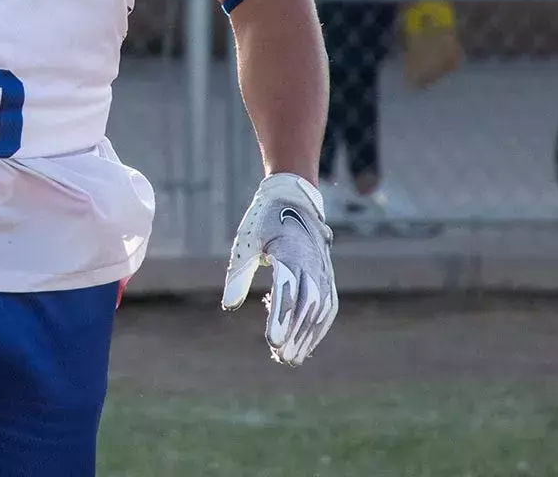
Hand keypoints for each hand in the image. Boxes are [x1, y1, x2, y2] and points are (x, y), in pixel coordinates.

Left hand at [221, 172, 337, 366]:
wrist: (294, 199)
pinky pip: (328, 305)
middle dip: (296, 333)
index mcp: (289, 251)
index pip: (287, 290)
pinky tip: (306, 345)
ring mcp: (322, 269)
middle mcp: (310, 262)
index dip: (281, 318)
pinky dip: (319, 328)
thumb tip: (229, 306)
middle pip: (307, 304)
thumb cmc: (264, 221)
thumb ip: (239, 274)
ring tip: (291, 359)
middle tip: (280, 357)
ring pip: (321, 308)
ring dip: (308, 336)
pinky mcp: (326, 275)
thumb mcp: (246, 242)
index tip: (272, 342)